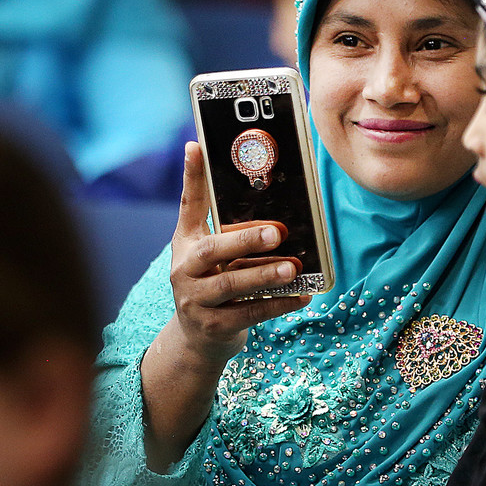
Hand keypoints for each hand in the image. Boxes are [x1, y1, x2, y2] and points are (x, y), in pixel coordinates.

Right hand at [168, 141, 309, 365]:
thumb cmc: (214, 286)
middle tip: (277, 232)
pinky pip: (248, 314)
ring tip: (293, 268)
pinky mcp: (211, 327)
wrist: (197, 340)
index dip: (191, 177)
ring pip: (230, 285)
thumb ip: (232, 233)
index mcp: (186, 244)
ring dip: (264, 276)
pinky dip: (276, 305)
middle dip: (244, 240)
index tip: (196, 146)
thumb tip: (274, 210)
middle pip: (211, 250)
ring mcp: (194, 300)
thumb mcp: (215, 257)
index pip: (188, 205)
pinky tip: (301, 297)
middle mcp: (184, 269)